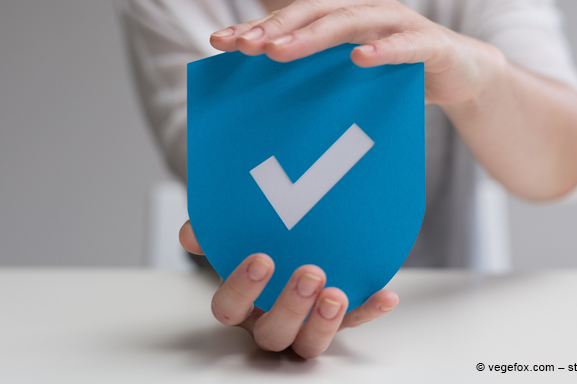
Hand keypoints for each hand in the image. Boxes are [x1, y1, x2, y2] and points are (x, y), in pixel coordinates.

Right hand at [179, 221, 398, 358]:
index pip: (228, 309)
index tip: (262, 259)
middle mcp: (269, 322)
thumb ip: (213, 233)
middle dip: (290, 307)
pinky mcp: (338, 321)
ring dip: (325, 322)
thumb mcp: (233, 236)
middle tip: (310, 274)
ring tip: (337, 294)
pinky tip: (386, 295)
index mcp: (240, 305)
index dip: (242, 290)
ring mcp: (305, 326)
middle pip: (273, 333)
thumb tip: (191, 233)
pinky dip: (370, 311)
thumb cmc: (257, 243)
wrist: (290, 242)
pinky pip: (355, 323)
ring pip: (309, 344)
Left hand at [209, 0, 505, 105]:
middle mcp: (366, 7)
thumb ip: (315, 74)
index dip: (256, 26)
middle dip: (276, 27)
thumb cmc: (394, 73)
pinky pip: (405, 44)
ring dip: (314, 36)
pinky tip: (361, 59)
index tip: (220, 42)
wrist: (459, 73)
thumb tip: (260, 95)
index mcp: (342, 12)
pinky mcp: (429, 43)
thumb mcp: (348, 74)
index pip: (292, 15)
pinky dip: (383, 49)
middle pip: (314, 11)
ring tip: (282, 52)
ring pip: (350, 22)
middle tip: (245, 47)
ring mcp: (398, 21)